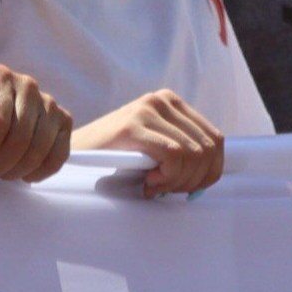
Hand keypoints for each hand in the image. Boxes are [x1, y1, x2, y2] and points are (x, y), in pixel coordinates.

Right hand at [72, 89, 223, 197]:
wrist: (76, 151)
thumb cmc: (117, 154)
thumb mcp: (156, 144)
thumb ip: (183, 150)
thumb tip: (212, 173)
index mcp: (172, 102)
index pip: (215, 139)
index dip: (210, 171)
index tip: (190, 189)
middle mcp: (163, 100)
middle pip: (207, 148)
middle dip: (194, 179)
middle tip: (169, 191)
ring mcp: (148, 110)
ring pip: (192, 154)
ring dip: (178, 181)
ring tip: (155, 187)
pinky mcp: (134, 125)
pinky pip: (174, 155)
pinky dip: (168, 177)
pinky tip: (148, 183)